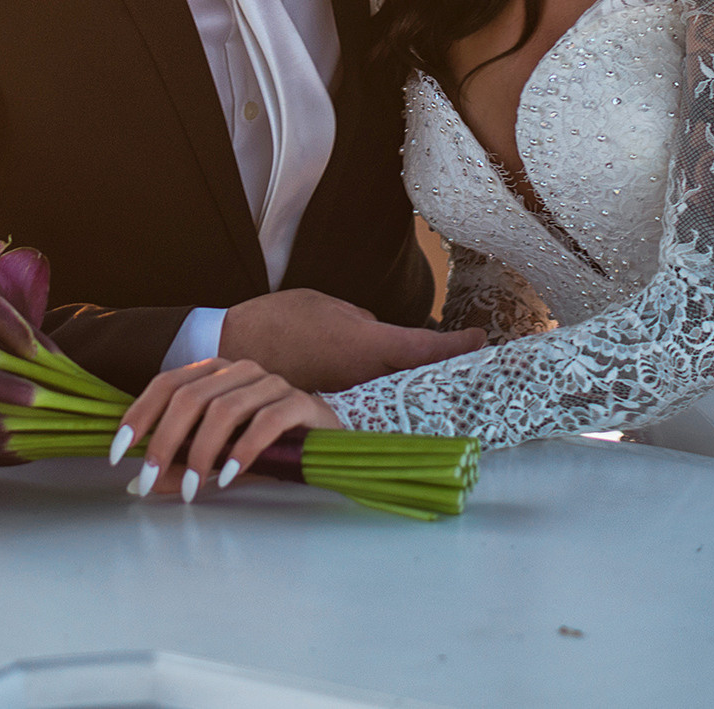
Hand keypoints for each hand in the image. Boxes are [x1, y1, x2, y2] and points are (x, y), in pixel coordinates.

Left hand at [116, 358, 341, 500]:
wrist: (325, 441)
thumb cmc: (264, 447)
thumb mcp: (216, 457)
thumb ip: (181, 467)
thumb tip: (139, 485)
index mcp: (213, 372)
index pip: (166, 384)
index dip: (138, 415)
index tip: (117, 453)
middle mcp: (240, 370)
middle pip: (190, 397)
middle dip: (165, 442)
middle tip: (150, 481)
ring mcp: (272, 383)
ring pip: (225, 409)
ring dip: (202, 453)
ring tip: (193, 489)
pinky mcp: (301, 402)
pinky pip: (267, 422)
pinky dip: (243, 450)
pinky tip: (229, 477)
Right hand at [218, 288, 483, 390]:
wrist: (233, 350)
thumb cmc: (278, 319)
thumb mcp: (328, 306)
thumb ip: (362, 322)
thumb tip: (381, 334)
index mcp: (365, 344)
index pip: (423, 348)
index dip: (456, 346)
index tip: (480, 339)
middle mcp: (363, 376)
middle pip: (416, 376)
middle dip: (444, 368)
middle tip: (470, 358)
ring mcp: (349, 396)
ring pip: (393, 392)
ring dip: (414, 384)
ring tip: (441, 376)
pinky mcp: (332, 408)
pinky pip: (366, 401)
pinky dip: (381, 395)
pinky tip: (392, 390)